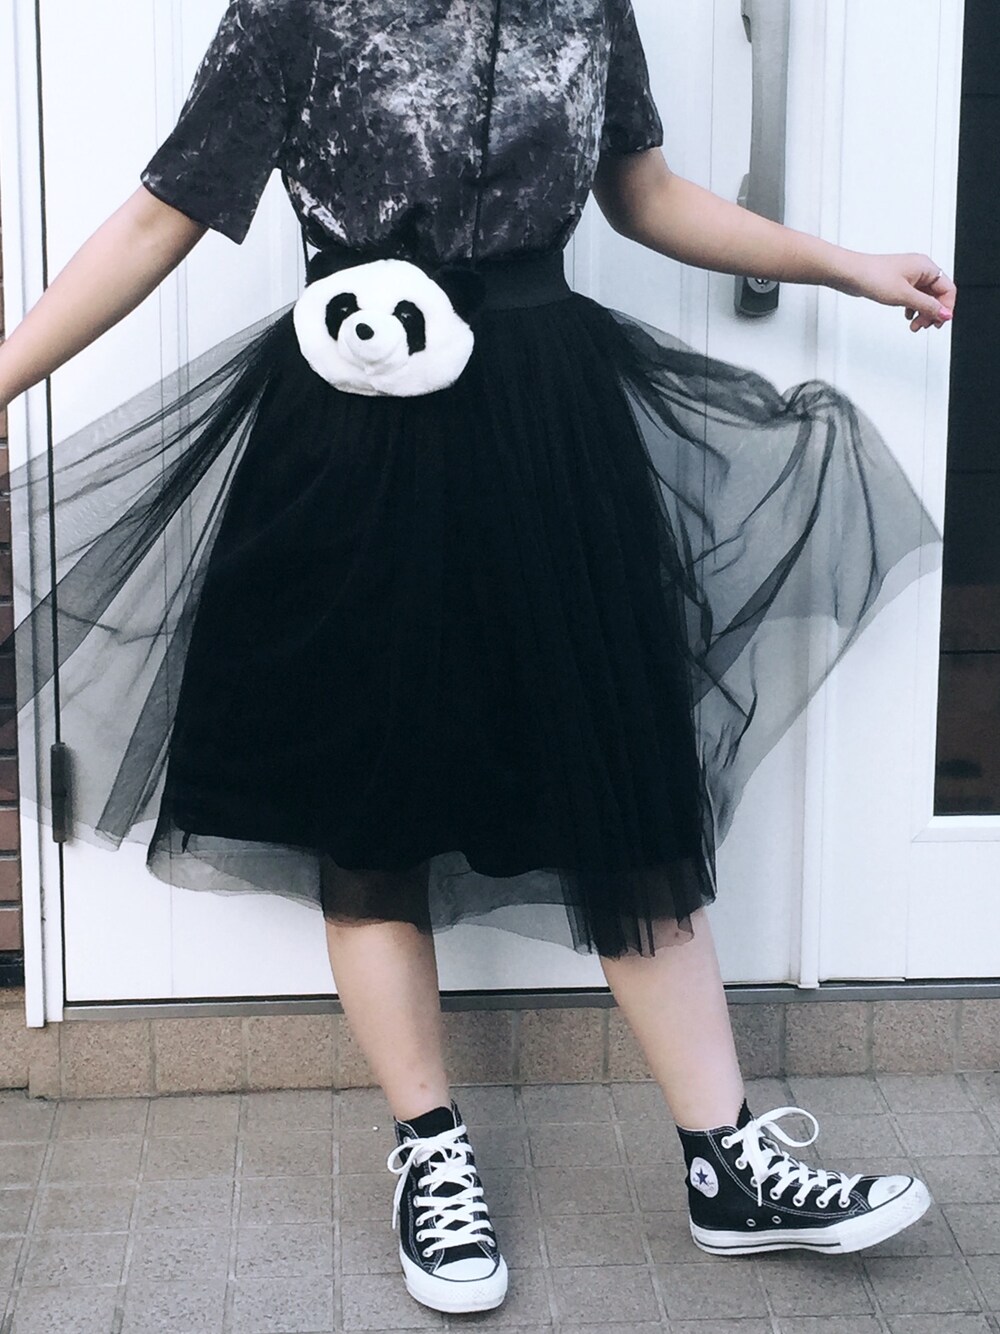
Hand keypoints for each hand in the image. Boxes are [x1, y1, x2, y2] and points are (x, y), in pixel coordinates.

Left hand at [834, 252, 956, 332]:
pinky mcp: (898, 283)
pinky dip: (912, 308)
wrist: (850, 274)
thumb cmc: (873, 276)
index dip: (946, 308)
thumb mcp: (904, 295)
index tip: (939, 322)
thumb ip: (927, 306)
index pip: (948, 289)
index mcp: (926, 267)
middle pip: (937, 295)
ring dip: (922, 312)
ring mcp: (909, 276)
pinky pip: (913, 297)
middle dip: (932, 312)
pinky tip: (907, 316)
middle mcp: (920, 270)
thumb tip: (945, 314)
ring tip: (914, 325)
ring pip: (925, 298)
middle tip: (923, 326)